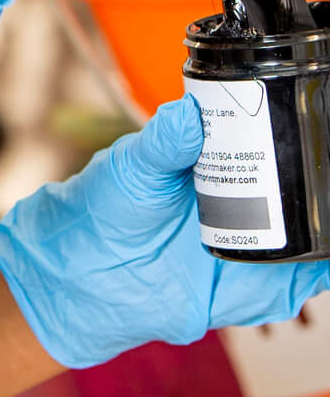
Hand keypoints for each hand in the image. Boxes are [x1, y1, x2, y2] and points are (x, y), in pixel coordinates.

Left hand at [0, 98, 329, 369]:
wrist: (90, 276)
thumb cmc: (104, 208)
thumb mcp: (133, 168)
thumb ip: (162, 143)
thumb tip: (188, 112)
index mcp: (219, 158)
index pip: (271, 136)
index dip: (298, 129)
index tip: (316, 118)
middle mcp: (248, 197)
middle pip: (303, 181)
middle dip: (320, 172)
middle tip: (329, 167)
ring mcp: (260, 240)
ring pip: (314, 228)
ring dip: (325, 219)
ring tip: (329, 210)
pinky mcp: (264, 284)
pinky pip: (307, 276)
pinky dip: (323, 265)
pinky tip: (326, 254)